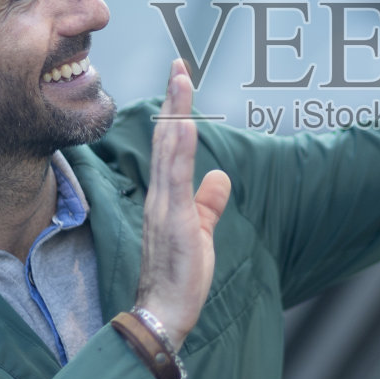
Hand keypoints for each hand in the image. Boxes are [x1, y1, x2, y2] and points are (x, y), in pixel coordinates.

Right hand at [135, 59, 231, 345]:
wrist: (163, 314)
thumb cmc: (179, 277)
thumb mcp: (200, 232)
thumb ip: (209, 204)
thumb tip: (220, 178)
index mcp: (166, 197)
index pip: (171, 146)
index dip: (177, 112)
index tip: (182, 79)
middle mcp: (159, 196)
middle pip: (166, 139)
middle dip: (174, 101)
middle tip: (179, 64)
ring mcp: (163, 207)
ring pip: (168, 151)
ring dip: (176, 114)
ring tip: (181, 80)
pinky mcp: (172, 222)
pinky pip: (175, 180)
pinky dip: (178, 152)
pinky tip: (184, 128)